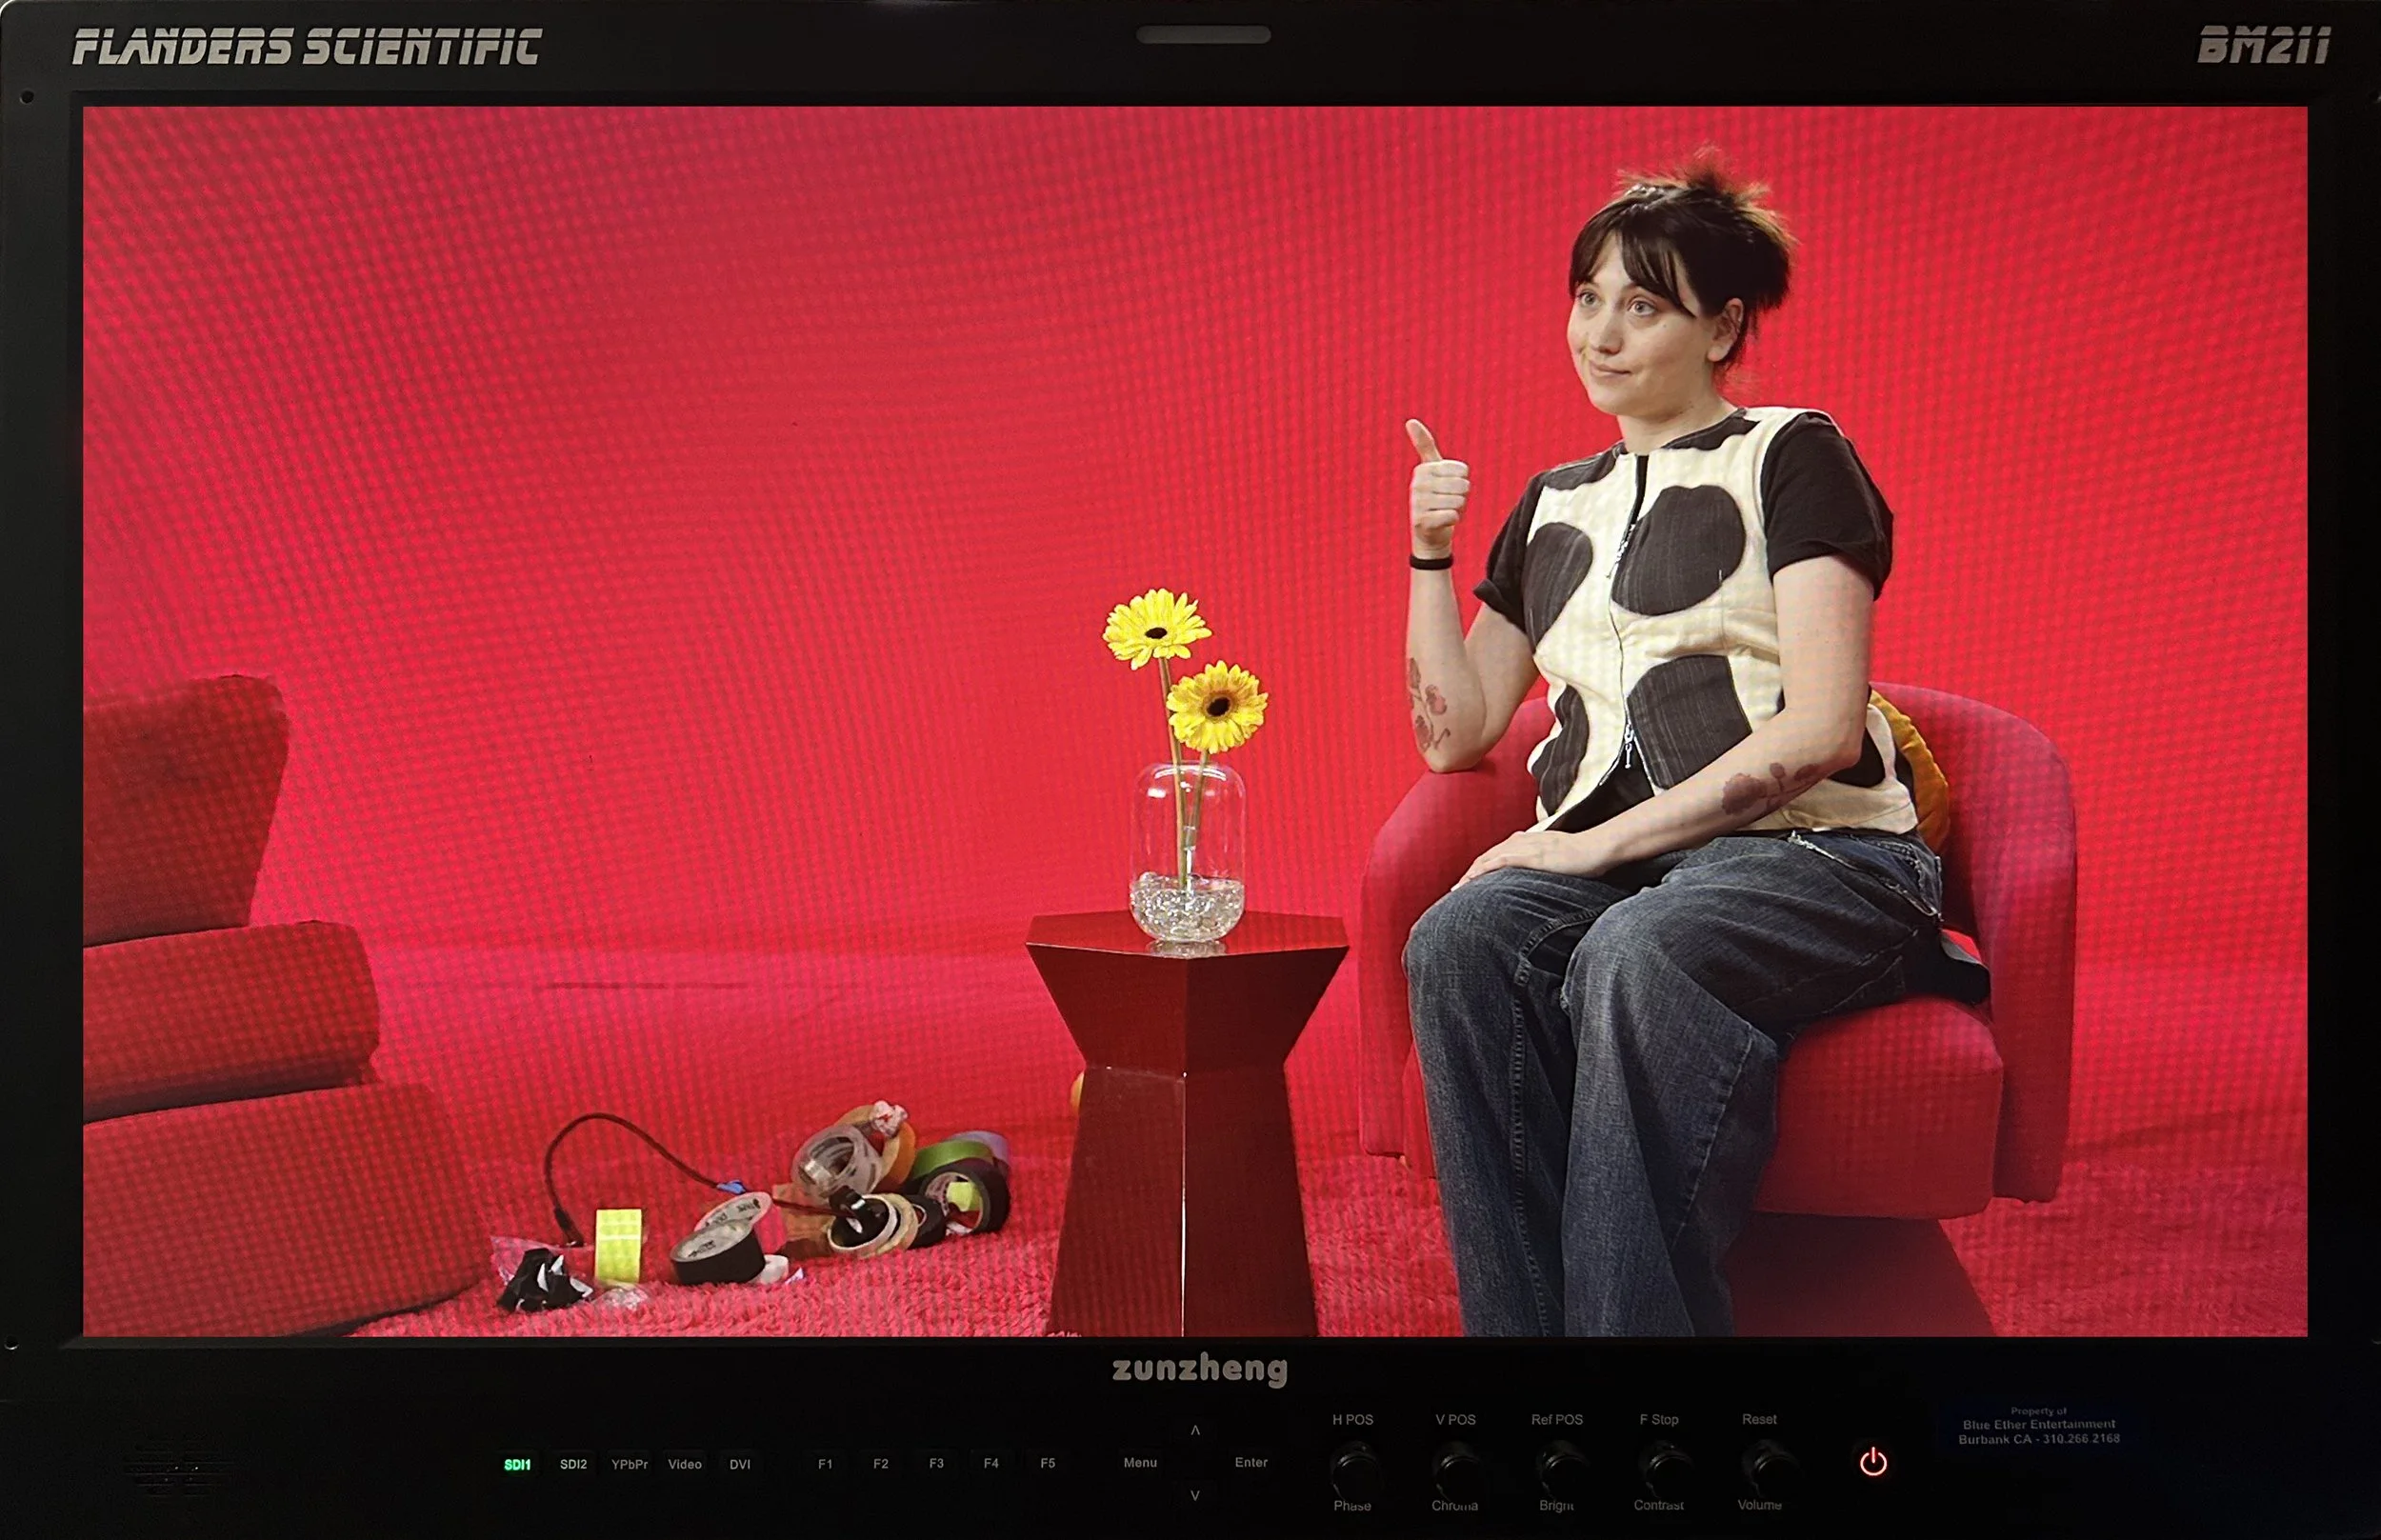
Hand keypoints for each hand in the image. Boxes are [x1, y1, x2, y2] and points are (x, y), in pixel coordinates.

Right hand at [1407, 419, 1468, 558]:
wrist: (1427, 534)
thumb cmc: (1434, 497)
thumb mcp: (1430, 470)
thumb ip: (1424, 445)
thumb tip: (1410, 421)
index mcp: (1423, 469)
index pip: (1463, 471)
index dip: (1462, 481)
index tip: (1447, 487)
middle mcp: (1417, 485)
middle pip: (1463, 486)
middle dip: (1461, 496)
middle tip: (1448, 502)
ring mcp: (1418, 503)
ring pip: (1459, 502)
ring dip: (1458, 509)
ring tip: (1444, 511)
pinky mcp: (1422, 522)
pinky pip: (1453, 516)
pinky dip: (1453, 521)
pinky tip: (1442, 522)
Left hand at [1455, 828, 1618, 886]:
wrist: (1599, 847)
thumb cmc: (1583, 854)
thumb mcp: (1557, 858)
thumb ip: (1543, 864)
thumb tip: (1537, 877)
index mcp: (1528, 842)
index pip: (1496, 855)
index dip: (1480, 869)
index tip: (1467, 883)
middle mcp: (1523, 842)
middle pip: (1488, 856)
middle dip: (1470, 873)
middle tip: (1455, 889)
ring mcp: (1528, 847)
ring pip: (1491, 857)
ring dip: (1472, 872)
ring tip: (1458, 888)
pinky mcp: (1535, 855)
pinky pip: (1504, 860)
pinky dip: (1487, 868)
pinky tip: (1475, 877)